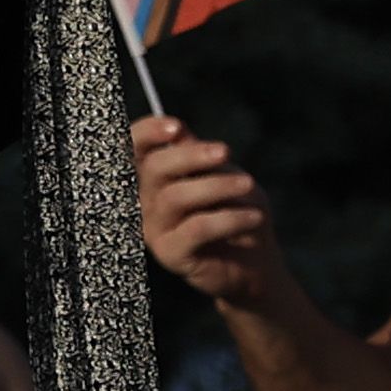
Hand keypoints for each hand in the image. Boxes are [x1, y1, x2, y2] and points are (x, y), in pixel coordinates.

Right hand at [129, 118, 286, 307]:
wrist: (256, 264)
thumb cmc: (239, 212)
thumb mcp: (226, 177)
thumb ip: (200, 156)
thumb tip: (179, 133)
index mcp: (154, 178)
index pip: (134, 149)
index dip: (146, 133)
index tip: (177, 126)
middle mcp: (146, 201)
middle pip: (154, 169)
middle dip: (191, 156)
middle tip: (225, 152)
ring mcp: (154, 229)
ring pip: (176, 197)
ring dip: (217, 186)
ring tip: (249, 185)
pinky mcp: (170, 254)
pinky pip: (197, 228)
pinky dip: (229, 218)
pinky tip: (255, 217)